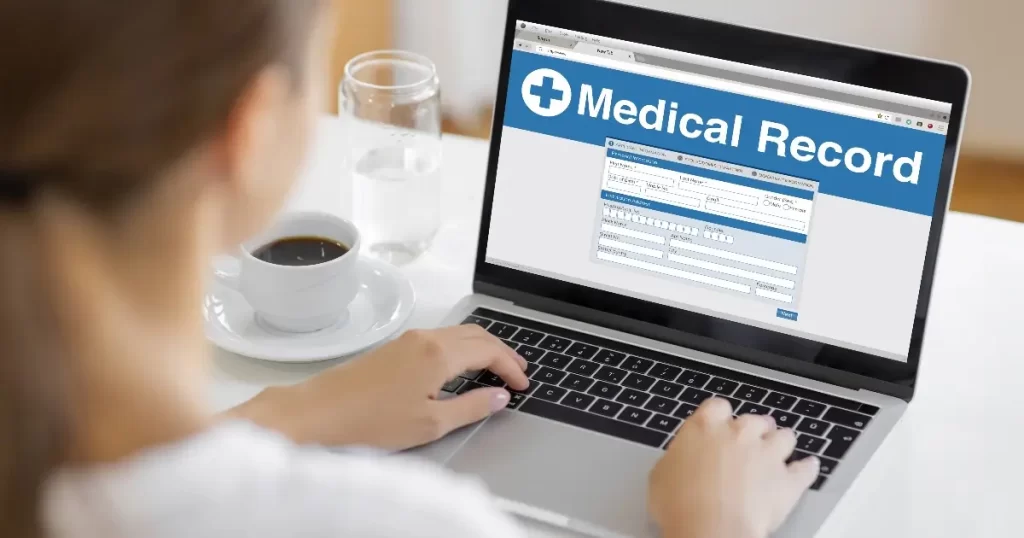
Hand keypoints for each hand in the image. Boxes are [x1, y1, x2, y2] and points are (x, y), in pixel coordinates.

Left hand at [229, 325, 529, 449]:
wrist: (318, 413)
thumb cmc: (370, 421)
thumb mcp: (431, 423)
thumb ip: (471, 407)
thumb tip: (499, 397)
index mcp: (438, 353)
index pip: (489, 351)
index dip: (511, 366)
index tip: (523, 384)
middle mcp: (425, 338)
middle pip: (477, 334)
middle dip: (502, 351)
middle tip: (519, 370)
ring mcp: (407, 340)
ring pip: (458, 333)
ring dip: (482, 347)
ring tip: (497, 367)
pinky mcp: (394, 347)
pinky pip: (440, 338)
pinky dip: (461, 348)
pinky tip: (462, 367)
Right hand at [648, 398, 819, 537]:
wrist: (709, 529)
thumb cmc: (681, 505)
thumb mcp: (661, 475)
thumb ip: (678, 458)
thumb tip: (678, 461)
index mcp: (706, 426)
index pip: (717, 407)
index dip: (720, 416)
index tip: (719, 424)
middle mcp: (739, 434)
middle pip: (755, 420)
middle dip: (754, 429)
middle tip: (750, 440)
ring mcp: (767, 455)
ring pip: (784, 437)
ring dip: (780, 442)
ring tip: (778, 449)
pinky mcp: (788, 481)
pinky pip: (805, 469)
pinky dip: (807, 468)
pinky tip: (808, 466)